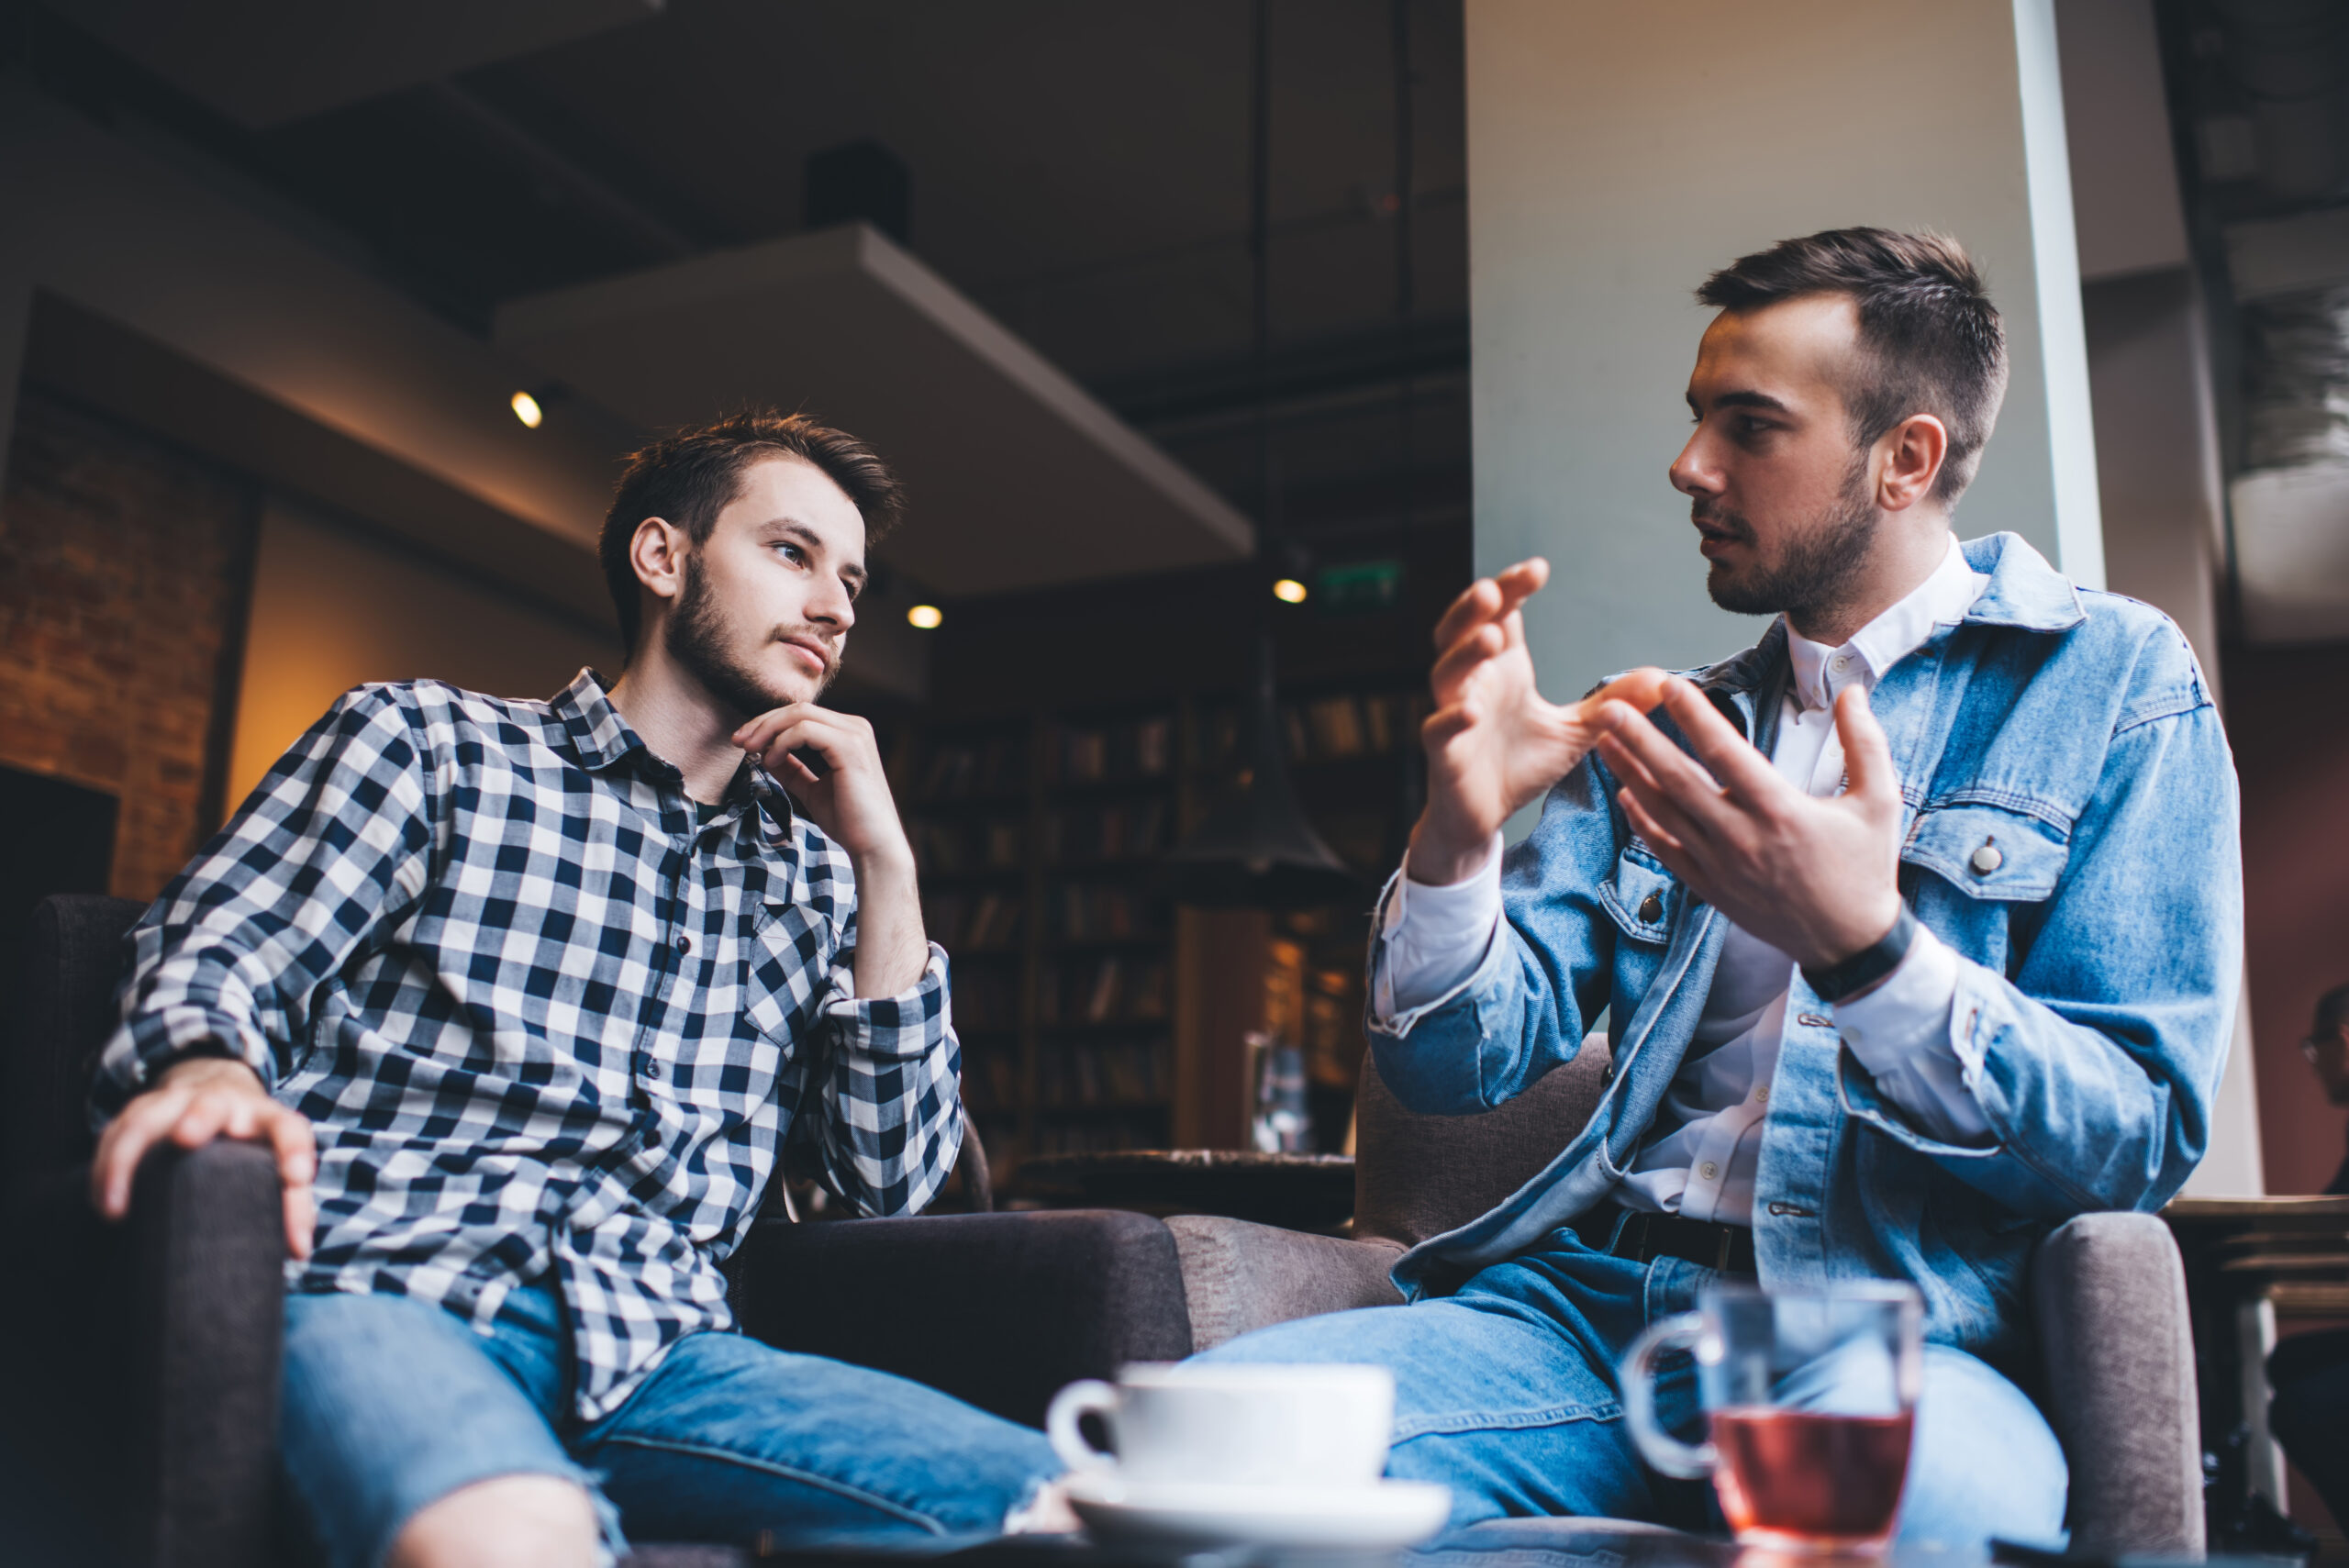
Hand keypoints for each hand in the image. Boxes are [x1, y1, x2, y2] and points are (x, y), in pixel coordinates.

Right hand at [91, 1055, 315, 1259]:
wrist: (218, 1089)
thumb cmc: (252, 1143)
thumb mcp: (278, 1164)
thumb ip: (291, 1205)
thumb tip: (297, 1251)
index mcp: (266, 1118)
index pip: (288, 1129)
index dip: (295, 1151)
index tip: (297, 1179)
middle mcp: (223, 1103)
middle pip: (210, 1104)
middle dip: (198, 1119)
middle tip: (186, 1139)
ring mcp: (176, 1102)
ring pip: (146, 1116)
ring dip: (127, 1157)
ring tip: (116, 1208)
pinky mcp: (140, 1110)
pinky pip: (114, 1132)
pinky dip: (104, 1165)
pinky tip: (102, 1201)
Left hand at [733, 705, 912, 871]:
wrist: (874, 846)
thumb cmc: (848, 821)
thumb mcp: (812, 789)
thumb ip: (792, 769)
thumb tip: (763, 753)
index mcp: (849, 734)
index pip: (802, 715)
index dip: (768, 724)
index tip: (743, 742)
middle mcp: (855, 727)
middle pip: (798, 709)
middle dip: (762, 722)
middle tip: (738, 741)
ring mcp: (854, 734)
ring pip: (799, 714)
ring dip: (767, 729)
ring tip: (750, 750)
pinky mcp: (849, 747)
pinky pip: (804, 730)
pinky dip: (781, 742)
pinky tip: (770, 760)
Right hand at [1408, 557, 1671, 884]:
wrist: (1484, 817)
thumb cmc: (1519, 765)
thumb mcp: (1576, 732)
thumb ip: (1612, 705)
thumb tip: (1662, 681)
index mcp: (1502, 669)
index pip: (1500, 616)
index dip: (1512, 589)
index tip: (1538, 569)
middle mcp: (1473, 683)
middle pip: (1460, 632)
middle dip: (1473, 609)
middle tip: (1494, 590)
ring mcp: (1454, 715)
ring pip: (1446, 673)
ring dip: (1465, 654)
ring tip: (1492, 637)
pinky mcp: (1444, 754)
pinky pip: (1439, 729)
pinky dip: (1452, 719)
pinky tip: (1472, 711)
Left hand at [1593, 678, 1903, 969]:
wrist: (1850, 943)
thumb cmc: (1866, 869)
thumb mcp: (1880, 801)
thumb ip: (1864, 742)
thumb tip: (1853, 690)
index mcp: (1780, 811)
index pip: (1726, 753)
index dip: (1694, 716)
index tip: (1669, 686)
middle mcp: (1741, 837)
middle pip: (1678, 781)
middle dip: (1640, 741)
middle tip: (1611, 708)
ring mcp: (1720, 866)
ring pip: (1663, 813)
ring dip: (1630, 774)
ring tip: (1605, 740)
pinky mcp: (1710, 889)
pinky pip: (1666, 850)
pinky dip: (1642, 821)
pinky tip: (1626, 794)